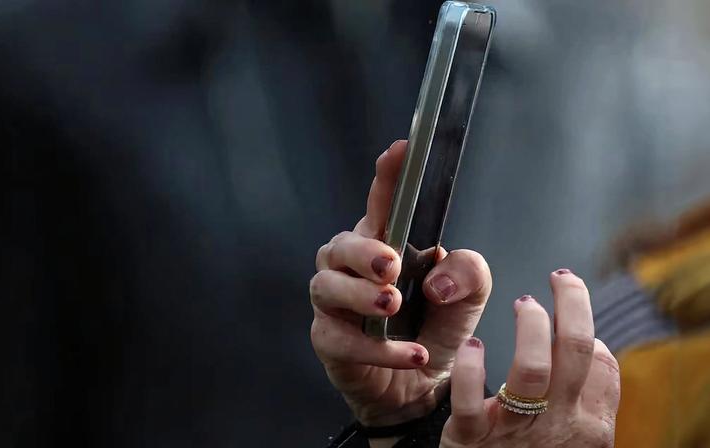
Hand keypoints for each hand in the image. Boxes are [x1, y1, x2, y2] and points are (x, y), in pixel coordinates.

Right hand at [310, 140, 491, 425]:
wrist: (421, 387)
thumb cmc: (435, 328)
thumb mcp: (467, 298)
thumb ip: (468, 273)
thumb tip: (436, 280)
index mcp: (384, 245)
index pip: (382, 204)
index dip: (387, 178)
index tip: (400, 151)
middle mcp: (351, 268)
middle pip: (341, 244)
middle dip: (364, 252)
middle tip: (391, 266)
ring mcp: (334, 304)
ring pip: (326, 286)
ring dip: (360, 295)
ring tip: (391, 306)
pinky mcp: (328, 340)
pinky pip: (340, 339)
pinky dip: (377, 348)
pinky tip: (410, 354)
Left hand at [441, 271, 619, 446]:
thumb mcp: (574, 431)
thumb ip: (590, 393)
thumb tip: (595, 341)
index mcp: (587, 423)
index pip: (599, 360)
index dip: (584, 314)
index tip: (568, 286)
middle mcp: (557, 424)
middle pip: (575, 354)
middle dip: (571, 305)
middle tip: (556, 281)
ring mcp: (515, 432)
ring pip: (532, 371)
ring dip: (529, 330)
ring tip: (523, 305)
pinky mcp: (472, 439)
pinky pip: (472, 402)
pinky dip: (471, 371)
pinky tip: (472, 347)